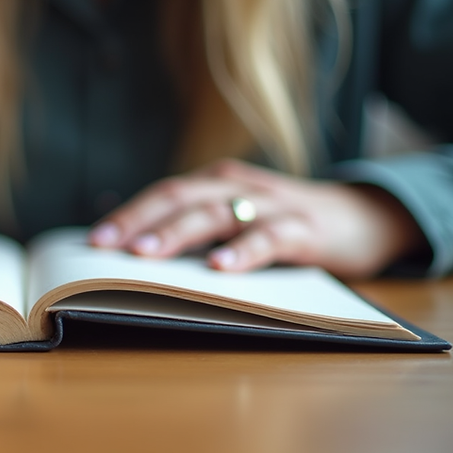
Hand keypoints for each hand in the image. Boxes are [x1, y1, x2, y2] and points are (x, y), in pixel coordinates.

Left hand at [88, 159, 425, 278]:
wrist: (361, 216)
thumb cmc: (282, 223)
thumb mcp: (235, 220)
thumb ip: (196, 232)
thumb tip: (136, 260)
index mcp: (215, 184)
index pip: (162, 195)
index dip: (126, 215)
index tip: (90, 241)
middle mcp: (237, 187)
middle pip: (179, 199)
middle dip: (138, 223)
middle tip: (104, 249)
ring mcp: (271, 205)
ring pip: (216, 214)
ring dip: (177, 234)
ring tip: (145, 256)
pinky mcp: (304, 229)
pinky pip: (269, 238)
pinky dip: (243, 252)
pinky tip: (219, 268)